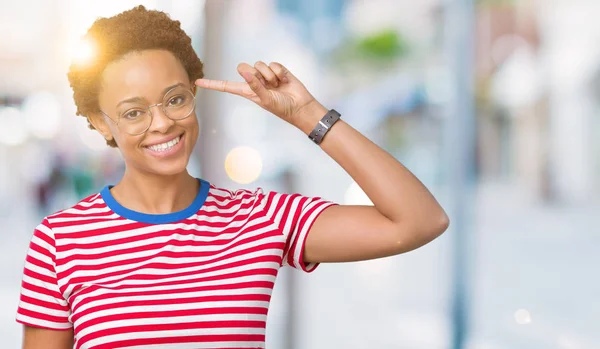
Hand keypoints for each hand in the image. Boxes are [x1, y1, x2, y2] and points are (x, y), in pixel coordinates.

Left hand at [195, 61, 325, 131]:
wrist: (300, 106)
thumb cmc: (282, 108)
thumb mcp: (265, 100)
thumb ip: (255, 86)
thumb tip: (245, 71)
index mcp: (247, 92)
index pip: (227, 86)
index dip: (213, 84)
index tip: (197, 82)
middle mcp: (254, 82)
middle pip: (243, 67)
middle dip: (253, 73)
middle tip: (265, 84)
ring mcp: (265, 75)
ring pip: (259, 64)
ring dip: (268, 75)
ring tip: (277, 85)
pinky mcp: (277, 70)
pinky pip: (272, 64)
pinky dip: (278, 72)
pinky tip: (284, 80)